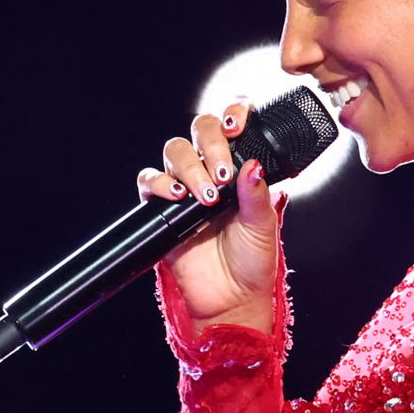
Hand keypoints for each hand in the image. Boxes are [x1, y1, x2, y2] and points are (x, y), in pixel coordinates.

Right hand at [136, 101, 280, 335]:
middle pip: (198, 130)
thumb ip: (257, 194)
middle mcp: (209, 170)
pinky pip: (149, 181)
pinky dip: (159, 183)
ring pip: (174, 151)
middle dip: (210, 144)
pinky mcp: (162, 208)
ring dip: (189, 167)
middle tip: (222, 174)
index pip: (231, 125)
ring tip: (207, 196)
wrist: (231, 297)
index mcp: (238, 168)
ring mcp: (185, 187)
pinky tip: (177, 197)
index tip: (237, 126)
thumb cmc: (252, 260)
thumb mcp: (264, 225)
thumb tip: (252, 165)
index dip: (231, 114)